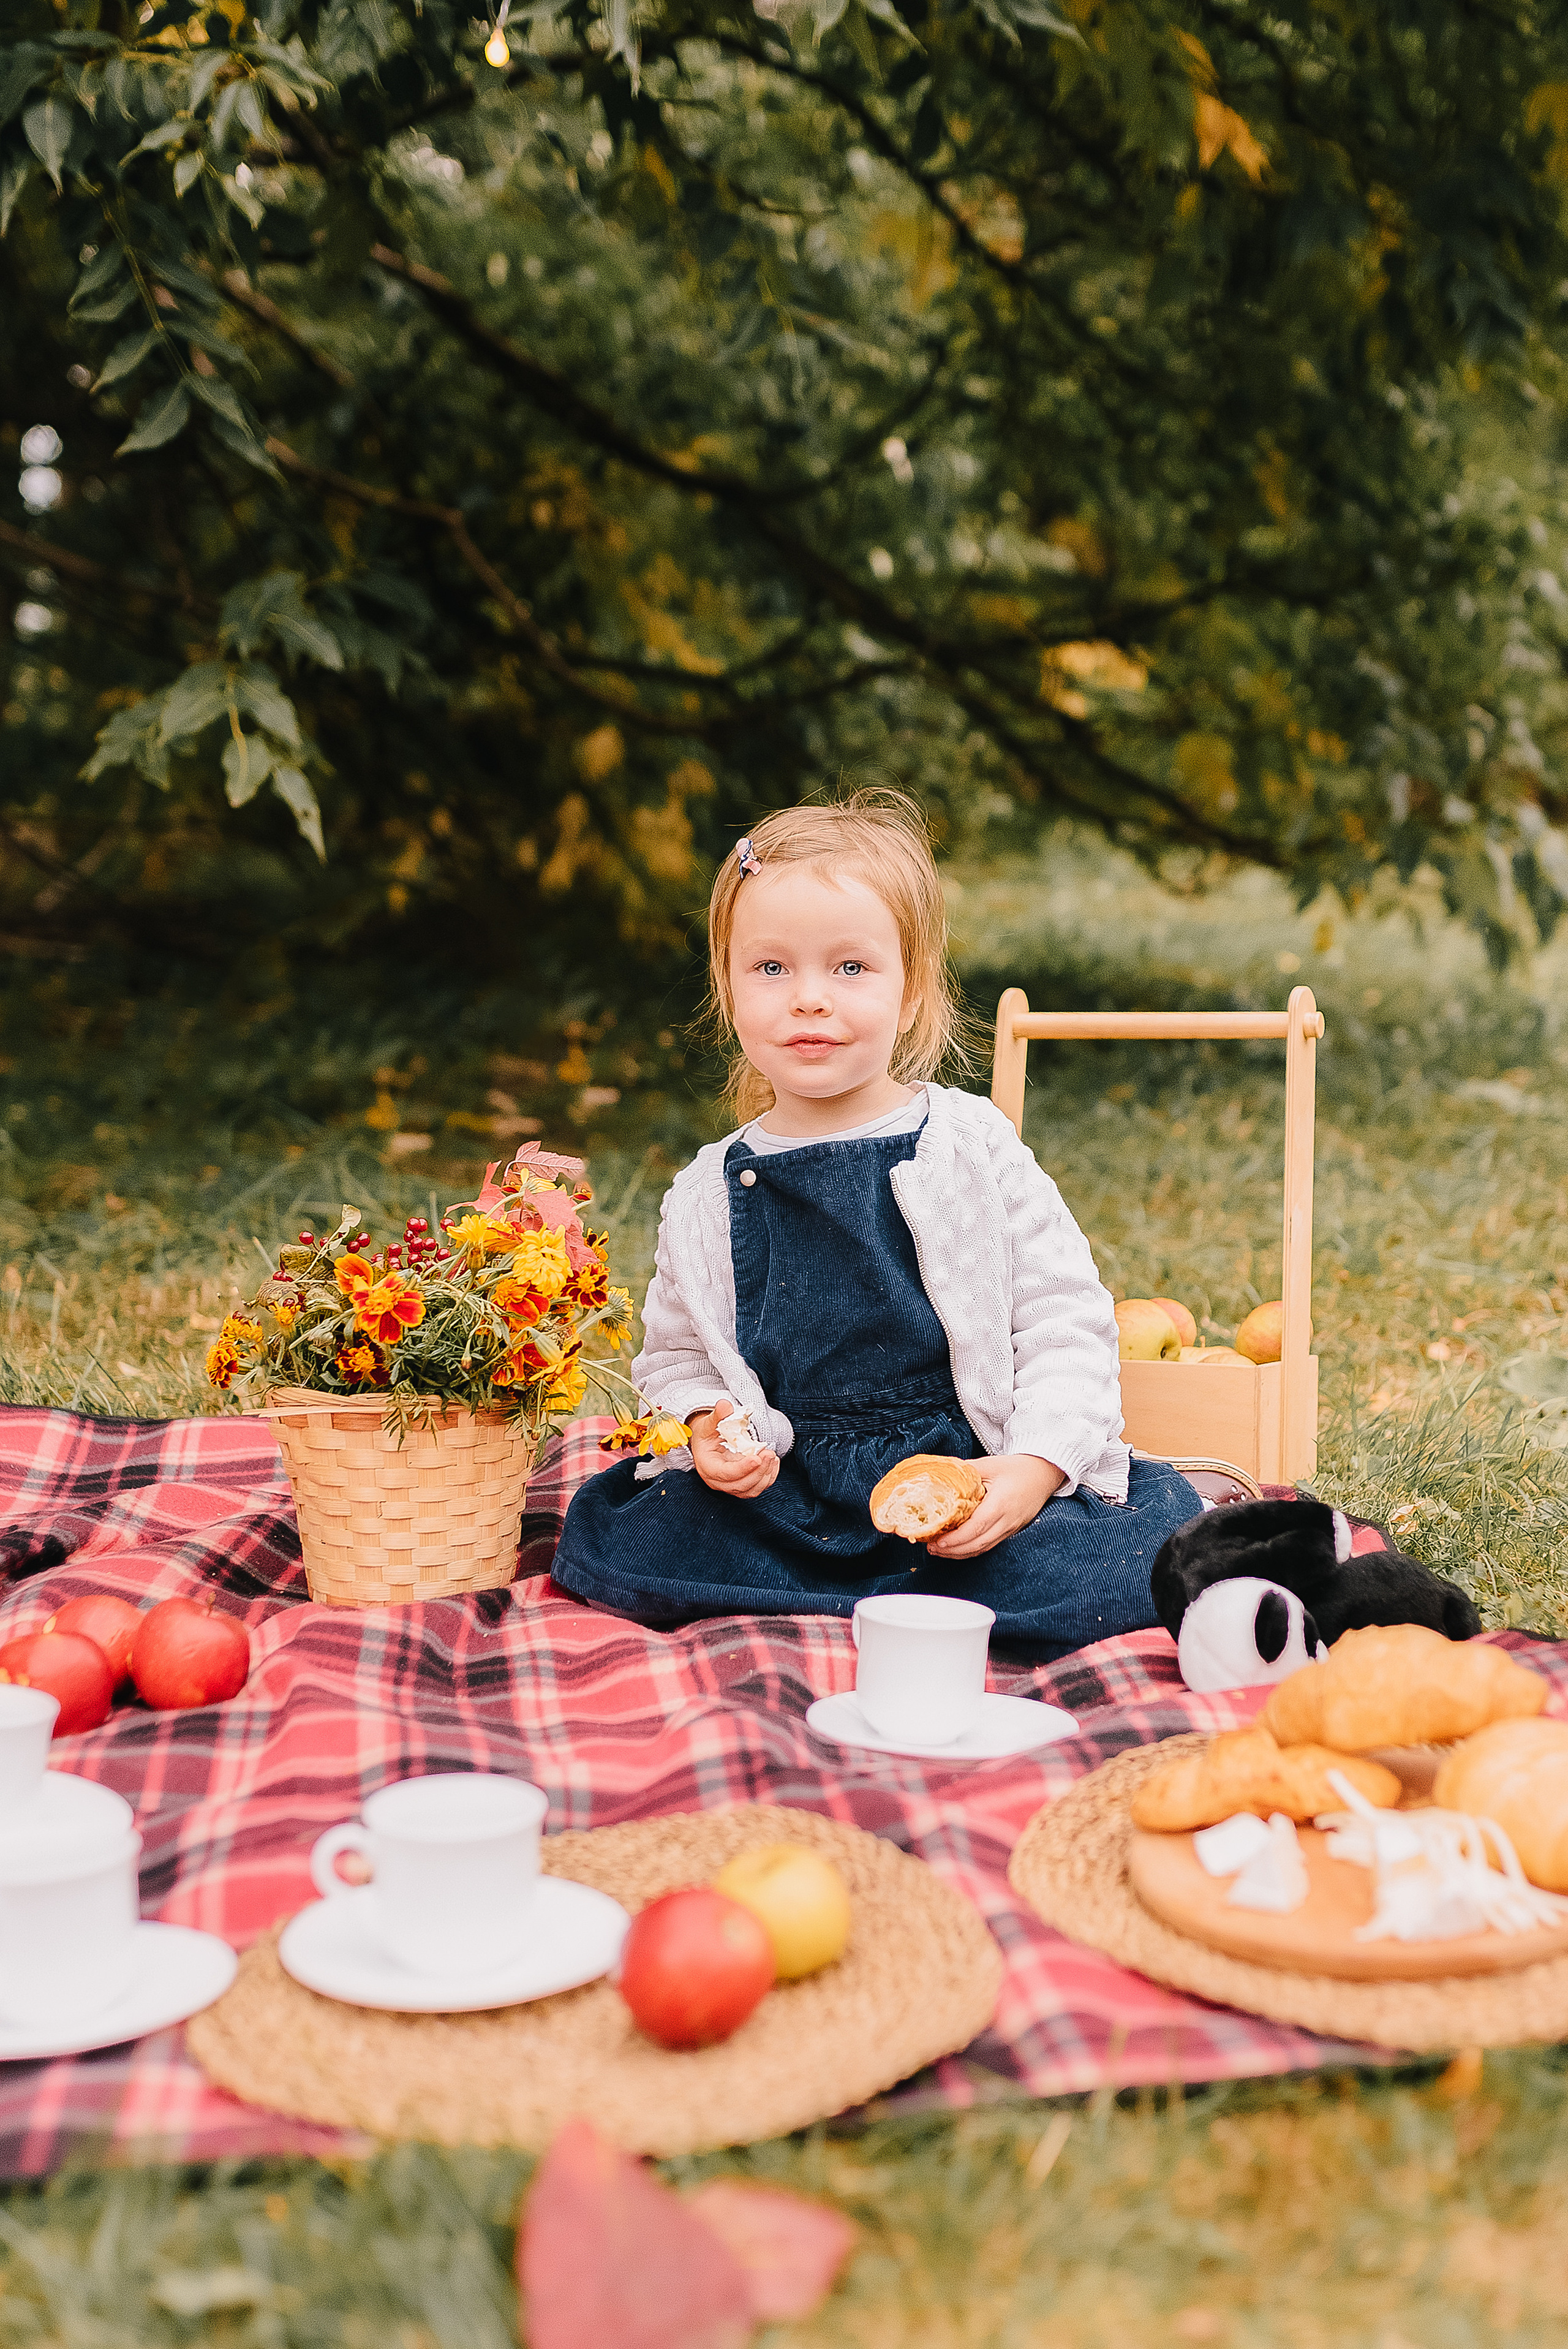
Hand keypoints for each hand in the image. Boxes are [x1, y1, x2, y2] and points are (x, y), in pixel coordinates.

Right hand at [688, 1398, 779, 1499]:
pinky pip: (757, 1487)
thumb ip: (718, 1415)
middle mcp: (717, 1481)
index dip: (742, 1468)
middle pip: (740, 1485)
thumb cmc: (707, 1434)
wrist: (708, 1443)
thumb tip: (725, 1405)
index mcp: (707, 1467)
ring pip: (750, 1490)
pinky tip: (773, 1462)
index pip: (725, 1474)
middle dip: (758, 1471)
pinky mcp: (742, 1485)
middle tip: (769, 1453)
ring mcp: (730, 1485)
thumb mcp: (709, 1423)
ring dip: (765, 1475)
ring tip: (772, 1456)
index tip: (757, 1458)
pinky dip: (768, 1478)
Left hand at [924, 1454, 1063, 1559]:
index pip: (977, 1527)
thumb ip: (965, 1470)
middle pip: (978, 1544)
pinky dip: (971, 1549)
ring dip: (960, 1553)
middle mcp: (1007, 1520)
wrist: (1044, 1474)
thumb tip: (939, 1472)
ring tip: (939, 1551)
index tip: (938, 1541)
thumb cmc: (1017, 1468)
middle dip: (953, 1551)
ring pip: (984, 1548)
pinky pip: (989, 1545)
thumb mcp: (990, 1464)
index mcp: (1001, 1503)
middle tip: (931, 1548)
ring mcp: (1011, 1528)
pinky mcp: (1011, 1531)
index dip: (956, 1538)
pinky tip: (957, 1548)